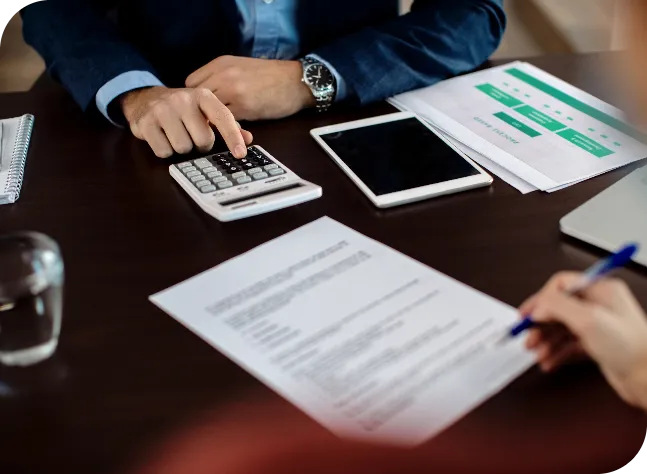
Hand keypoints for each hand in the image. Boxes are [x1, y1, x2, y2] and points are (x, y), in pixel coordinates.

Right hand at [120, 86, 252, 158]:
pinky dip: (165, 150)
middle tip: (192, 135)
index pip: (223, 118)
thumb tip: (248, 139)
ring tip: (176, 135)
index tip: (240, 153)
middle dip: (200, 144)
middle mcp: (183, 100)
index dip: (233, 137)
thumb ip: (227, 125)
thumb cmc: (183, 110)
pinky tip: (162, 137)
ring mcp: (162, 110)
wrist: (145, 98)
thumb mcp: (205, 111)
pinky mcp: (145, 122)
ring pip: (183, 148)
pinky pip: (164, 152)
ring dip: (181, 148)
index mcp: (203, 96)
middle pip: (203, 140)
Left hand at [185, 56, 314, 120]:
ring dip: (213, 122)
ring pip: (209, 111)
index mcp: (221, 63)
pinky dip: (228, 127)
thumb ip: (221, 77)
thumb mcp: (241, 67)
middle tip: (208, 122)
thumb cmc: (272, 76)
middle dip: (200, 112)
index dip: (195, 98)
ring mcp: (232, 90)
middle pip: (196, 99)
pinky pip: (226, 121)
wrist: (296, 81)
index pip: (191, 83)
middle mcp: (223, 74)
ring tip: (221, 128)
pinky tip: (236, 129)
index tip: (202, 107)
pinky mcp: (244, 106)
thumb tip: (205, 97)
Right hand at [520, 272, 646, 409]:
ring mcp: (599, 326)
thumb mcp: (588, 319)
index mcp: (600, 290)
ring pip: (562, 328)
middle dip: (540, 323)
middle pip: (558, 308)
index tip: (527, 315)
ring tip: (536, 352)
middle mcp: (599, 305)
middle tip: (527, 336)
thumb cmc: (631, 348)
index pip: (560, 285)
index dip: (541, 299)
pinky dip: (556, 353)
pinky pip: (569, 345)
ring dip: (545, 340)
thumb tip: (538, 307)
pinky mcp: (598, 345)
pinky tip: (549, 361)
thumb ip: (557, 306)